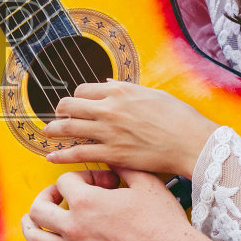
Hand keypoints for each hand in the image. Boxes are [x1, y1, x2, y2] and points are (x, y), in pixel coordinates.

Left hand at [23, 167, 199, 240]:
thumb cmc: (164, 224)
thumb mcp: (147, 184)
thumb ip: (124, 167)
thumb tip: (112, 157)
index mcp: (87, 202)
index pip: (64, 181)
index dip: (80, 177)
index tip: (98, 185)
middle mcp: (75, 227)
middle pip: (39, 208)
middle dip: (45, 197)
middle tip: (55, 198)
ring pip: (36, 239)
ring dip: (32, 227)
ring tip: (34, 221)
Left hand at [45, 81, 217, 176]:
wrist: (192, 143)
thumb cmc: (179, 118)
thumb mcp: (152, 94)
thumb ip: (126, 90)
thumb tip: (107, 84)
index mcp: (120, 91)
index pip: (83, 90)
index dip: (77, 98)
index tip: (76, 105)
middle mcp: (110, 109)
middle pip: (70, 106)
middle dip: (60, 111)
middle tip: (57, 117)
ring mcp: (109, 132)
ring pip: (69, 128)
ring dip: (54, 130)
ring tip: (47, 133)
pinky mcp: (112, 154)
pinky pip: (78, 154)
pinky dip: (61, 155)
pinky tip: (52, 157)